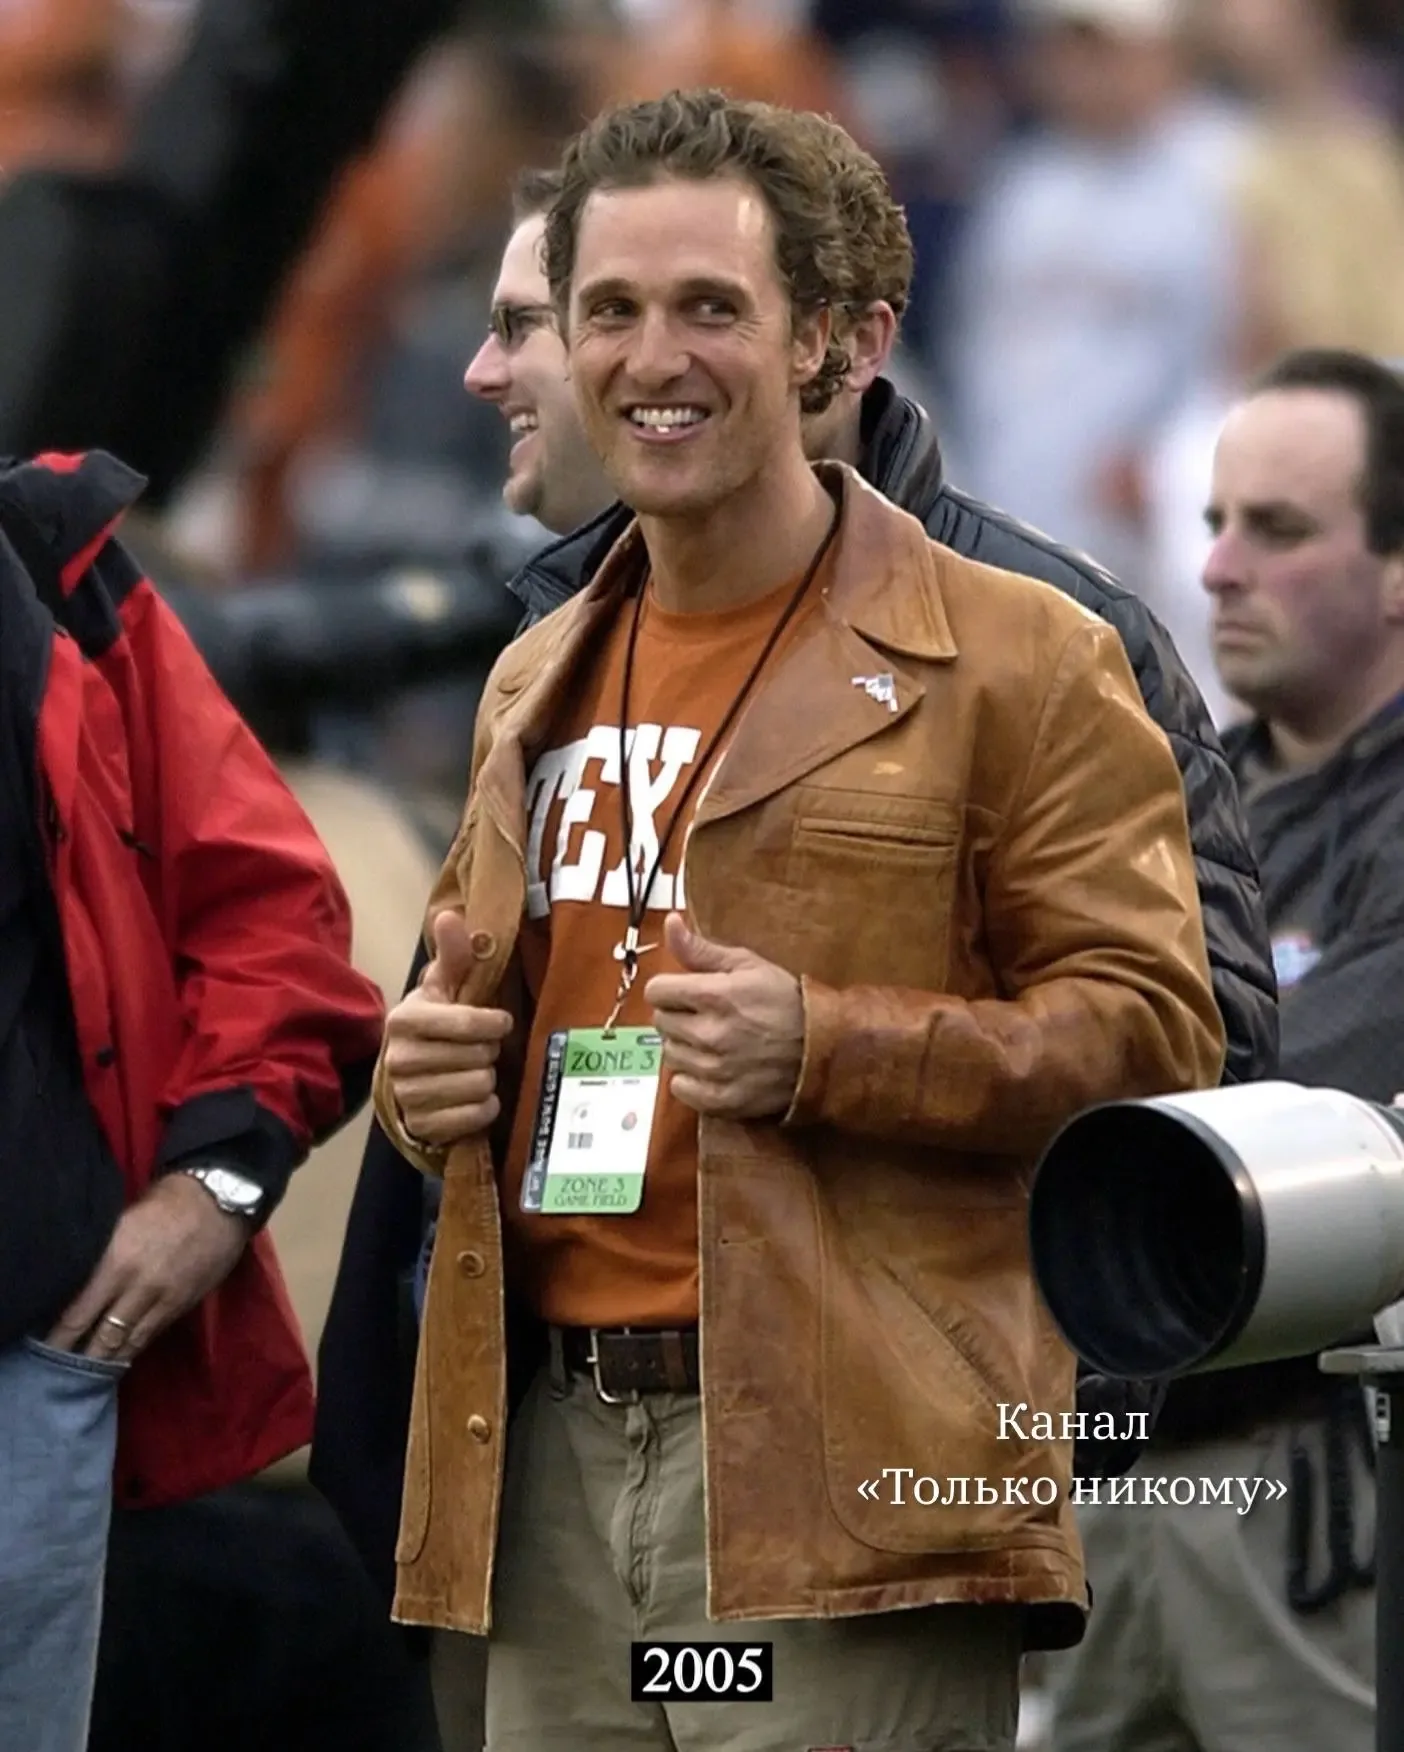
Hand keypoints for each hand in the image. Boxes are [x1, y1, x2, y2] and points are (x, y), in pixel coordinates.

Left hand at [46, 1172, 250, 1362]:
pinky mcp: (183, 1305)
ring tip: (87, 1378)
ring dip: (108, 1361)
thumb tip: (74, 1285)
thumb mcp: (121, 1223)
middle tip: (60, 1377)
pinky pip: (152, 1334)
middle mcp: (139, 1287)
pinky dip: (133, 1348)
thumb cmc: (163, 1204)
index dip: (60, 1338)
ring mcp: (164, 1300)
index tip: (44, 1352)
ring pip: (130, 1342)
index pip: (80, 1313)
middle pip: (104, 1337)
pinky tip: (120, 1357)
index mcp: (118, 1262)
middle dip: (81, 1360)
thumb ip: (100, 1256)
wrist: (218, 1202)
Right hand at [383, 909, 513, 1146]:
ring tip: (474, 1069)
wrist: (410, 1075)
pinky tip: (473, 1097)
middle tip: (479, 1048)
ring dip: (487, 1078)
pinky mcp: (421, 1127)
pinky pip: (475, 1117)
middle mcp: (399, 1059)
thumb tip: (450, 916)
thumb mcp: (445, 987)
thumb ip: (452, 954)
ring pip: (479, 1085)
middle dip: (488, 1051)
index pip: (464, 1023)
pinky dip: (484, 1108)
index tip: (500, 1022)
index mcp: (404, 1020)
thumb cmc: (435, 1024)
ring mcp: (408, 1096)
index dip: (492, 1023)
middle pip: (477, 1056)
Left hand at [644, 913, 803, 1119]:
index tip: (686, 992)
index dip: (669, 988)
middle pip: (661, 1022)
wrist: (824, 1050)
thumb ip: (702, 949)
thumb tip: (670, 922)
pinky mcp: (721, 1100)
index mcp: (714, 996)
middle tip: (705, 1016)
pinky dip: (692, 1079)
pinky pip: (680, 1088)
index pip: (656, 991)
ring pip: (669, 1055)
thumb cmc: (786, 1002)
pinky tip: (713, 1068)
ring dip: (685, 1047)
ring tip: (714, 1042)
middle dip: (678, 1015)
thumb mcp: (749, 966)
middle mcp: (709, 1034)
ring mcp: (714, 1070)